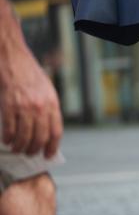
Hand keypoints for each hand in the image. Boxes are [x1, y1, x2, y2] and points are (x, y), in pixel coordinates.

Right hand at [0, 15, 62, 158]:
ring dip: (20, 146)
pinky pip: (9, 128)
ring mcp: (24, 106)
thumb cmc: (30, 75)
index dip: (52, 147)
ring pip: (24, 136)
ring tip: (17, 149)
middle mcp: (41, 107)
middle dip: (34, 149)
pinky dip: (8, 137)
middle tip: (29, 154)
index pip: (56, 132)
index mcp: (53, 104)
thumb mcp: (47, 91)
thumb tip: (47, 131)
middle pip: (40, 137)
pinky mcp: (9, 104)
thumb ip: (49, 109)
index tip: (48, 155)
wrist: (13, 59)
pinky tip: (7, 140)